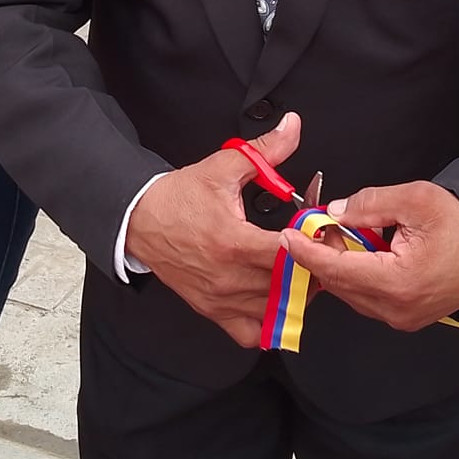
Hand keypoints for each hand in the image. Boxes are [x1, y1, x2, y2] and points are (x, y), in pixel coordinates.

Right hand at [126, 115, 304, 348]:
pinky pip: (251, 332)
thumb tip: (292, 126)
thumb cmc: (179, 198)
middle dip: (311, 268)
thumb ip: (264, 151)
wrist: (138, 221)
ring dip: (295, 294)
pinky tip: (275, 299)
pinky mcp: (213, 311)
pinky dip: (268, 321)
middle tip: (319, 252)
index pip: (289, 254)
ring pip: (276, 311)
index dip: (312, 244)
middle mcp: (229, 277)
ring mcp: (221, 299)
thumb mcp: (222, 167)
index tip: (320, 234)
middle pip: (289, 286)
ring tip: (301, 272)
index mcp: (234, 242)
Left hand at [279, 181, 458, 331]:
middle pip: (340, 284)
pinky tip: (364, 252)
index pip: (336, 269)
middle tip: (319, 225)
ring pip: (352, 293)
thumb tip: (336, 212)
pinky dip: (358, 276)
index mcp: (397, 283)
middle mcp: (397, 309)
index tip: (287, 236)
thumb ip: (369, 204)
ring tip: (347, 234)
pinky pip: (368, 299)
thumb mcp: (416, 199)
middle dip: (324, 254)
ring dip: (342, 265)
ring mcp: (403, 318)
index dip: (306, 251)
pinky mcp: (408, 317)